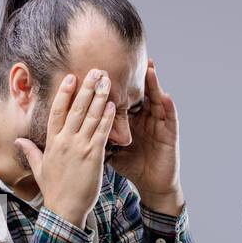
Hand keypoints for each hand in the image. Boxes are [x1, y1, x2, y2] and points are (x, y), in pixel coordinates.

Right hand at [16, 68, 115, 227]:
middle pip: (75, 109)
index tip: (71, 77)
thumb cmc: (53, 191)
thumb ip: (31, 151)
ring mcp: (79, 148)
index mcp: (51, 143)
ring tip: (107, 81)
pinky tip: (113, 105)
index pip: (57, 111)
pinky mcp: (93, 156)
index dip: (64, 93)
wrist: (65, 210)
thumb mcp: (39, 169)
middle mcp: (64, 142)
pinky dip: (107, 118)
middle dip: (86, 88)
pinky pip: (101, 132)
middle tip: (95, 71)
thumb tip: (18, 140)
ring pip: (90, 117)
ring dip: (99, 97)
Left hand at [107, 58, 184, 213]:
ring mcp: (158, 124)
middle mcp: (144, 118)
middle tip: (129, 58)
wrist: (152, 184)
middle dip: (133, 77)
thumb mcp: (110, 150)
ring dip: (153, 84)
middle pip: (139, 94)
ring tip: (149, 68)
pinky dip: (168, 106)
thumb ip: (95, 137)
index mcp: (129, 120)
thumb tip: (71, 131)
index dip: (113, 86)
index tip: (103, 72)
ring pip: (155, 100)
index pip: (120, 98)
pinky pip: (170, 117)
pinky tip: (165, 95)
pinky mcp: (170, 134)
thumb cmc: (133, 166)